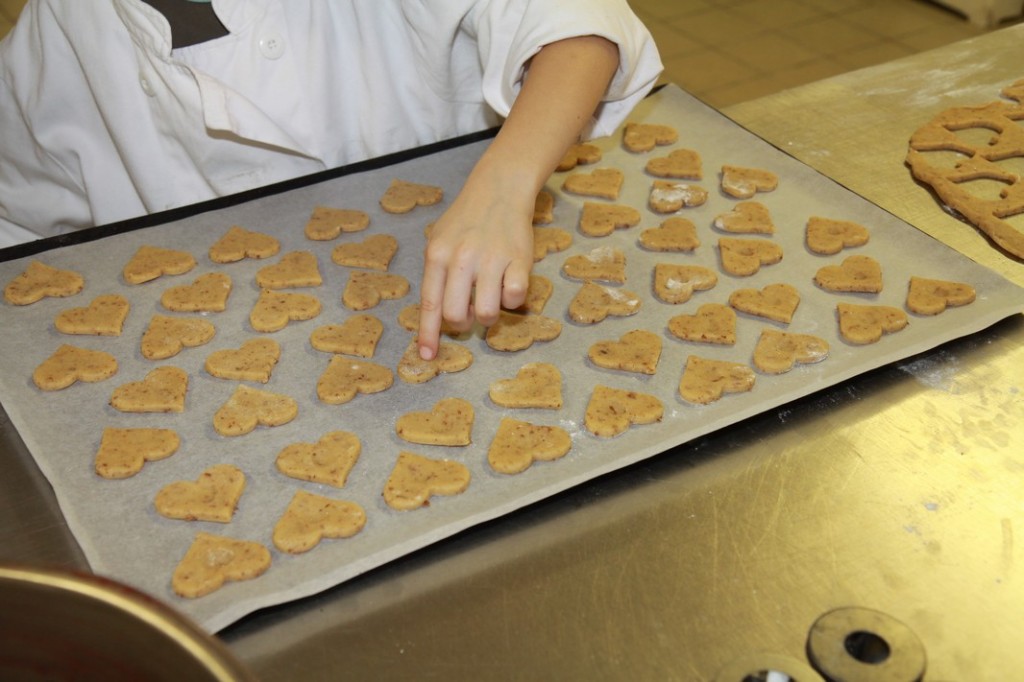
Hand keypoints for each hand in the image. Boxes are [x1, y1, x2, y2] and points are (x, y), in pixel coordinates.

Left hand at [416, 35, 618, 359]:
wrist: (500, 188)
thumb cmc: (466, 220)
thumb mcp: (440, 240)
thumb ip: (436, 275)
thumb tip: (435, 318)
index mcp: (437, 254)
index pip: (429, 303)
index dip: (428, 333)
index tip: (427, 355)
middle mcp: (461, 258)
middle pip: (456, 315)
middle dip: (462, 324)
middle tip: (469, 313)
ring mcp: (491, 259)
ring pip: (486, 313)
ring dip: (488, 314)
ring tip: (490, 297)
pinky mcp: (518, 260)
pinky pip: (513, 299)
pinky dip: (512, 300)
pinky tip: (509, 283)